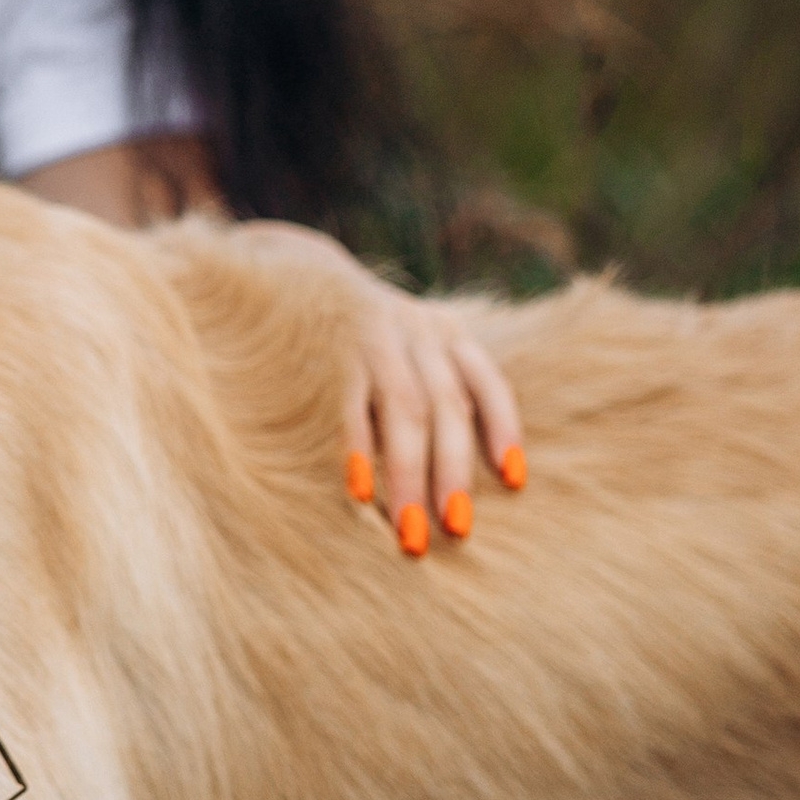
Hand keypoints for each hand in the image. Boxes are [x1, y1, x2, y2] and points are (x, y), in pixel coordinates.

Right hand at [340, 289, 525, 557]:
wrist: (285, 267)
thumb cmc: (352, 326)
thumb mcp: (404, 336)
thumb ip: (429, 379)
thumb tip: (452, 465)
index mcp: (443, 329)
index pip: (486, 382)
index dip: (503, 429)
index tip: (514, 481)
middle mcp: (415, 329)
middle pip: (447, 406)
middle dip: (453, 472)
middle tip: (456, 530)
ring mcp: (371, 335)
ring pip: (405, 410)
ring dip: (411, 475)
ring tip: (410, 532)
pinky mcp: (327, 346)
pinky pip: (350, 404)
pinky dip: (359, 448)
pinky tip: (362, 492)